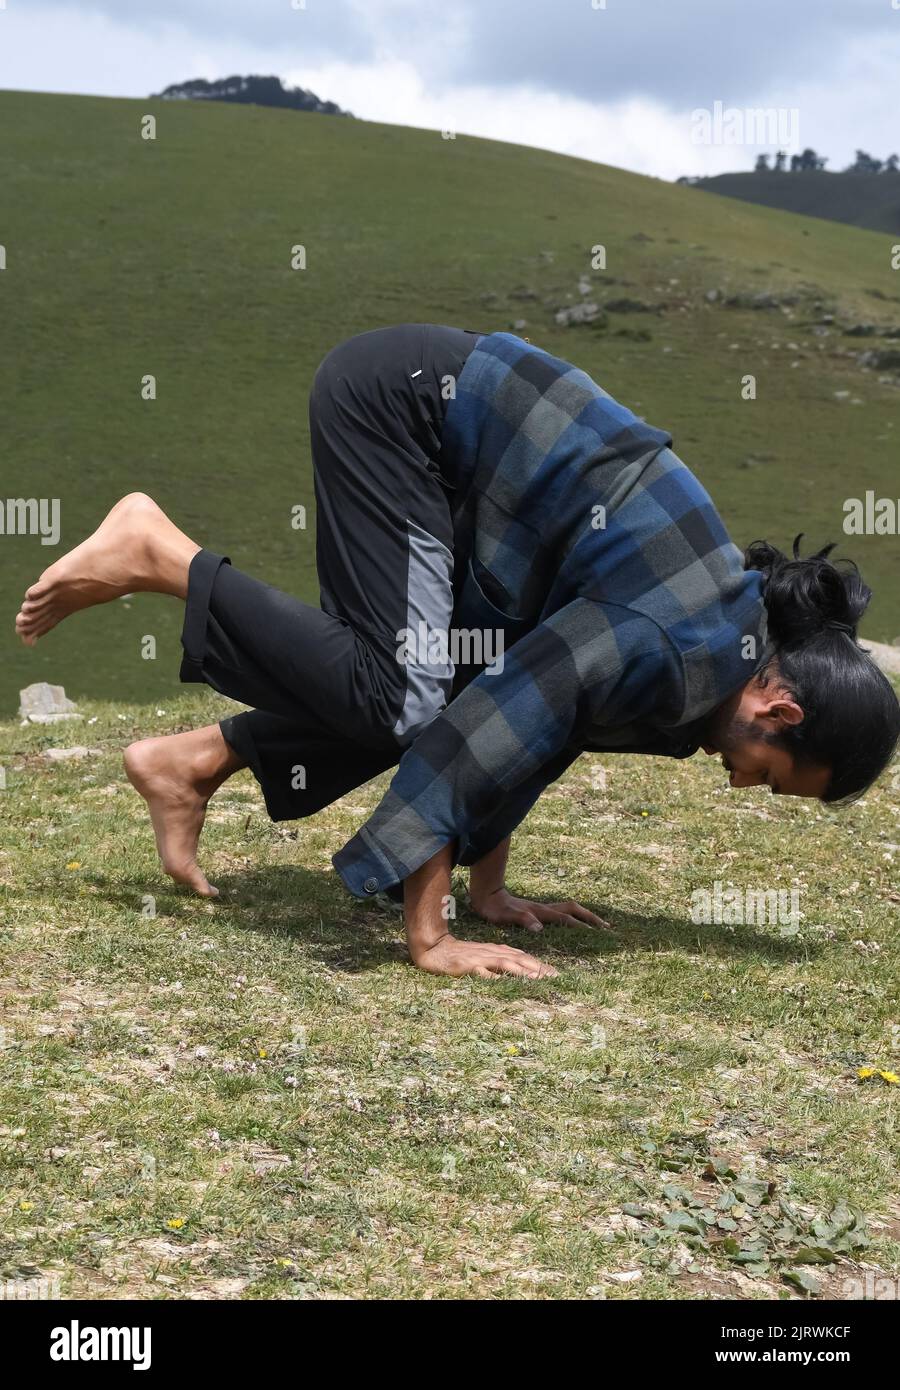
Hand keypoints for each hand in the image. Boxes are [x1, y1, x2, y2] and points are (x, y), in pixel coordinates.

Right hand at [411, 933, 556, 978]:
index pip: (523, 957)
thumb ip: (502, 961)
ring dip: (522, 971)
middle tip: (555, 977)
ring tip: (536, 979)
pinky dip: (492, 976)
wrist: (435, 949)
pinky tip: (502, 982)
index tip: (556, 974)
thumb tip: (522, 970)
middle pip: (519, 959)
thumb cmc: (462, 955)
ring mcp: (480, 959)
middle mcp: (492, 953)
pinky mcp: (466, 965)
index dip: (539, 965)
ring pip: (505, 964)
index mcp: (498, 951)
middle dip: (537, 968)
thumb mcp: (485, 956)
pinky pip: (481, 972)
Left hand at [470, 887, 606, 933]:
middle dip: (591, 918)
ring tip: (599, 925)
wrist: (487, 895)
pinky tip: (577, 923)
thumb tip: (540, 928)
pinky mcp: (539, 911)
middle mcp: (545, 908)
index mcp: (540, 911)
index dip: (581, 926)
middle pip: (575, 909)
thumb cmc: (496, 909)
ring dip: (586, 916)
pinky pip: (563, 913)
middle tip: (607, 928)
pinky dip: (575, 917)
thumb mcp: (507, 917)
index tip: (597, 934)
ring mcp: (543, 908)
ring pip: (570, 909)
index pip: (566, 919)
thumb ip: (523, 920)